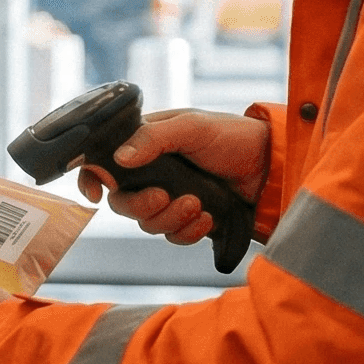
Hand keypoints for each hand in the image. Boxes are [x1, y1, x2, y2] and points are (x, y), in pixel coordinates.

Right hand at [73, 108, 268, 248]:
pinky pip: (175, 236)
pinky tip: (208, 218)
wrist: (271, 168)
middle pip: (123, 202)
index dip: (92, 179)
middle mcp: (153, 174)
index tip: (96, 193)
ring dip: (172, 218)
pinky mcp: (190, 220)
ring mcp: (171, 198)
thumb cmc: (233, 137)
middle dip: (142, 206)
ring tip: (198, 204)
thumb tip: (119, 157)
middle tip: (165, 197)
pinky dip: (189, 232)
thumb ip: (153, 138)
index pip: (105, 163)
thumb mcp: (193, 127)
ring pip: (149, 223)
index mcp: (146, 145)